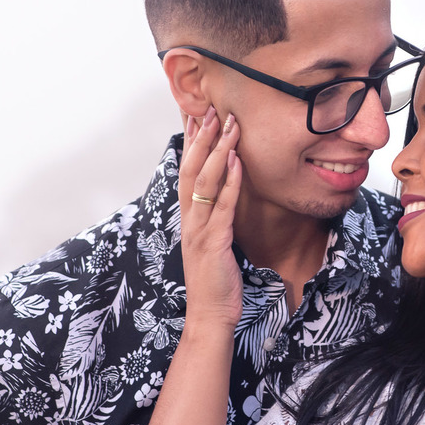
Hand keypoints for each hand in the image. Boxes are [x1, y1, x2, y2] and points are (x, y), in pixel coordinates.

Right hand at [179, 107, 243, 330]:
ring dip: (217, 151)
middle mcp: (188, 220)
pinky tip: (238, 161)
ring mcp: (198, 230)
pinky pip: (222, 206)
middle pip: (190, 169)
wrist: (209, 315)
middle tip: (211, 109)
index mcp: (188, 219)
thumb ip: (213, 219)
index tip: (195, 115)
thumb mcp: (212, 244)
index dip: (190, 143)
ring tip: (228, 125)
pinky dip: (230, 182)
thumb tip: (220, 199)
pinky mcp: (214, 243)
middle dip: (201, 138)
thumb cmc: (215, 281)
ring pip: (204, 182)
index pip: (185, 172)